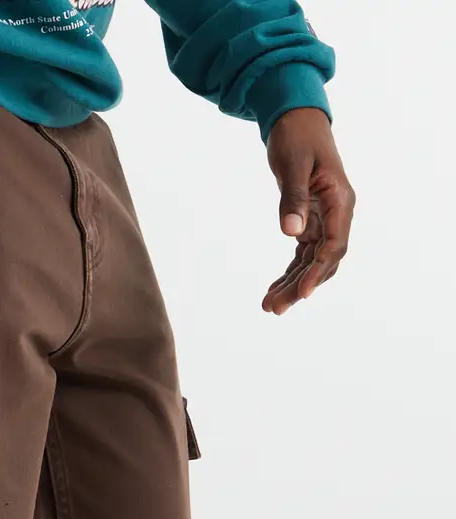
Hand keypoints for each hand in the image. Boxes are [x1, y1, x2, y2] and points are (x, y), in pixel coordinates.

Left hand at [262, 108, 354, 314]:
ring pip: (312, 262)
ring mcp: (324, 219)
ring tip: (269, 306)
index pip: (334, 245)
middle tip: (274, 308)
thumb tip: (290, 233)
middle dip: (301, 286)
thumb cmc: (296, 136)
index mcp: (340, 200)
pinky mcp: (310, 221)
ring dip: (293, 284)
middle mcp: (337, 213)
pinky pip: (303, 254)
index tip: (303, 293)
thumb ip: (293, 198)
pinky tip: (274, 289)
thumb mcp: (292, 164)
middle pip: (323, 260)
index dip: (318, 272)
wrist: (297, 119)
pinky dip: (290, 272)